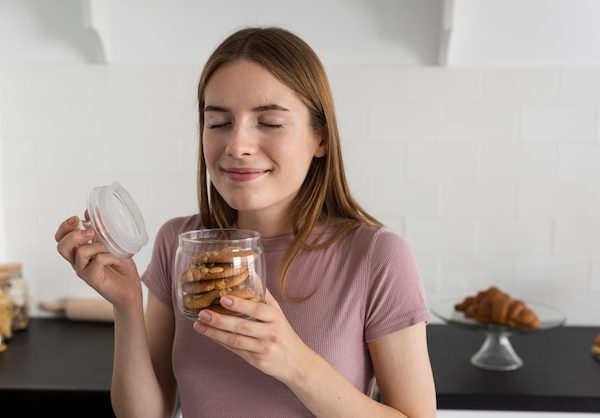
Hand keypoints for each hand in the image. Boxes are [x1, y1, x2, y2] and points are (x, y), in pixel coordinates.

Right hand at [55, 215, 141, 308]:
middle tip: (89, 232)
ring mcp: (83, 270)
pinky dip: (109, 255)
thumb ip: (103, 230)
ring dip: (98, 244)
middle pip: (62, 246)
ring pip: (80, 252)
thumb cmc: (120, 265)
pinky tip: (117, 258)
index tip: (77, 218)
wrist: (130, 287)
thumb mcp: (113, 243)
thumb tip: (93, 212)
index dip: (65, 227)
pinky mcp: (92, 279)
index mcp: (79, 250)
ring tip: (111, 246)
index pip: (61, 238)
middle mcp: (77, 261)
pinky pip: (97, 261)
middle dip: (73, 235)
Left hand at [193, 289, 312, 383]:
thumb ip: (264, 296)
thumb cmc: (284, 334)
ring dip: (215, 333)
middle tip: (203, 313)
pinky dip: (221, 342)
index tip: (224, 298)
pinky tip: (209, 335)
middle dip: (220, 320)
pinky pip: (236, 351)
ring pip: (236, 340)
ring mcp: (263, 349)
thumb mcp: (278, 313)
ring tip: (199, 325)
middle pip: (243, 326)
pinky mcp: (257, 362)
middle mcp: (271, 333)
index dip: (241, 304)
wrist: (297, 363)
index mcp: (276, 318)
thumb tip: (252, 274)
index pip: (258, 310)